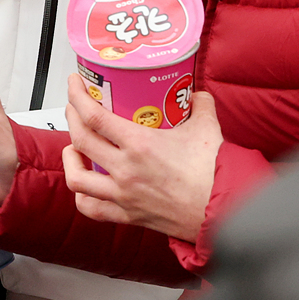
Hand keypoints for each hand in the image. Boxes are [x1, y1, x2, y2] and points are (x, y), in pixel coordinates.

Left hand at [61, 75, 221, 242]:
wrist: (228, 212)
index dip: (77, 96)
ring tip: (74, 147)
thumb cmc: (217, 175)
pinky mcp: (130, 216)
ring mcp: (124, 195)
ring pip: (77, 178)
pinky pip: (92, 209)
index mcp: (140, 145)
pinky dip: (82, 196)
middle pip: (80, 139)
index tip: (75, 83)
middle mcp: (126, 170)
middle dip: (71, 117)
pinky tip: (85, 185)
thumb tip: (197, 95)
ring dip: (70, 159)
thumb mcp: (208, 128)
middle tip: (74, 106)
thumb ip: (200, 105)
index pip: (93, 116)